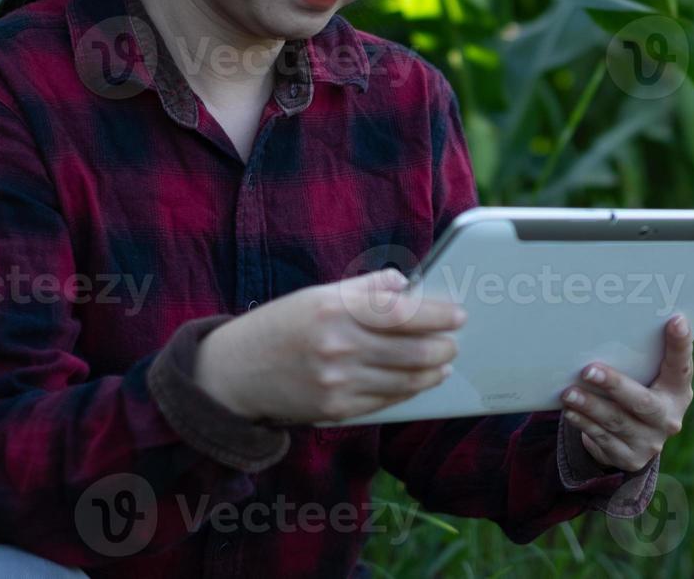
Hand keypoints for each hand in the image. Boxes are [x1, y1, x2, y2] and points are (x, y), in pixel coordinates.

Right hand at [193, 268, 465, 423]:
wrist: (236, 372)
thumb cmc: (280, 326)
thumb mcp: (317, 295)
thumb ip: (364, 288)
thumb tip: (404, 285)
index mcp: (334, 309)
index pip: (402, 312)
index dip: (438, 315)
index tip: (457, 315)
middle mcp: (338, 346)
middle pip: (412, 350)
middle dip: (442, 346)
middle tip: (454, 341)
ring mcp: (337, 382)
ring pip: (405, 380)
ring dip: (432, 371)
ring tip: (443, 362)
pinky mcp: (336, 409)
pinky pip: (386, 401)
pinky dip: (409, 391)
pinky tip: (419, 382)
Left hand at [559, 314, 693, 471]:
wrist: (637, 439)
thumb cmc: (639, 390)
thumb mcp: (648, 377)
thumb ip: (641, 358)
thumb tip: (606, 322)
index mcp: (678, 391)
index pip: (681, 366)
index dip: (680, 345)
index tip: (675, 320)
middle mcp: (669, 418)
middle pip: (642, 401)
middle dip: (614, 385)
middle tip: (588, 371)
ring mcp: (651, 441)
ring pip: (617, 421)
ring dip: (590, 406)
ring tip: (569, 393)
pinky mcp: (630, 458)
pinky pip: (603, 439)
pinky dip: (584, 424)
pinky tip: (571, 411)